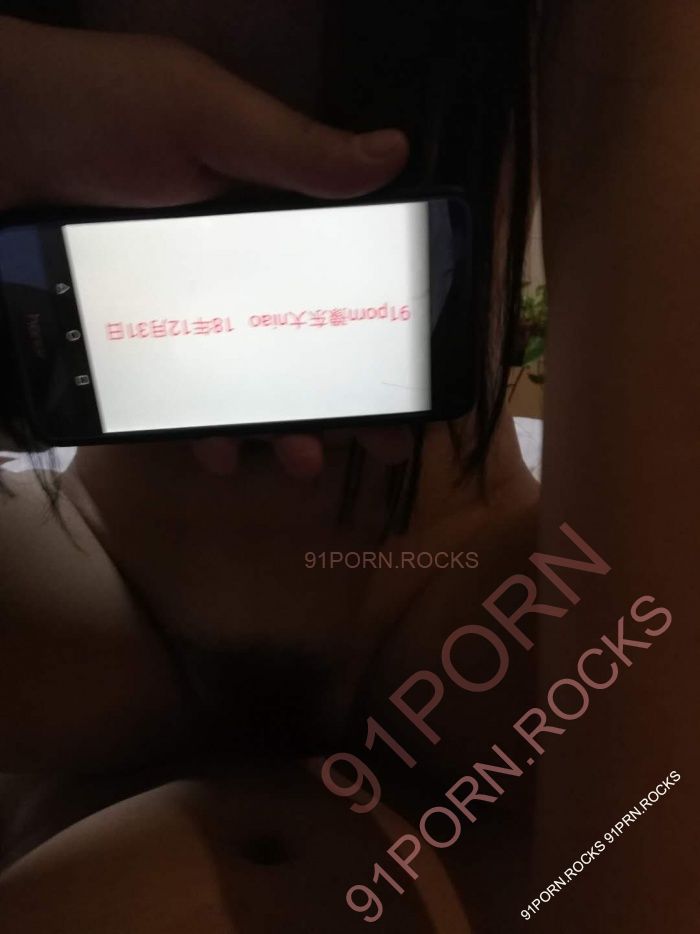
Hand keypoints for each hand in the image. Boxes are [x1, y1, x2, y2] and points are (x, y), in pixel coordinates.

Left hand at [0, 15, 411, 473]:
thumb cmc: (97, 114)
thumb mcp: (202, 115)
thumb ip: (291, 147)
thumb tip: (393, 155)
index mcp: (260, 219)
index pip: (335, 280)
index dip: (377, 325)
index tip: (412, 369)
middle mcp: (228, 272)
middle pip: (300, 344)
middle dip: (344, 397)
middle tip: (382, 443)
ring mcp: (182, 314)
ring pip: (247, 384)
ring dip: (282, 429)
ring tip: (304, 459)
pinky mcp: (135, 347)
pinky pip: (178, 401)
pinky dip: (202, 433)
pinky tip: (220, 453)